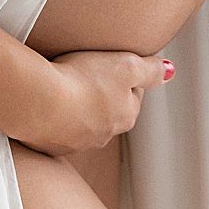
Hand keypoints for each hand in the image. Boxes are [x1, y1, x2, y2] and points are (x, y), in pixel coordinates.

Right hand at [12, 49, 174, 156]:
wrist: (38, 101)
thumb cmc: (84, 80)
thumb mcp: (127, 65)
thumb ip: (151, 69)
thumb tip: (170, 71)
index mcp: (126, 116)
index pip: (132, 93)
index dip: (122, 74)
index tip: (108, 62)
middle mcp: (104, 135)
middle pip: (107, 109)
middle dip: (99, 93)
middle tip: (83, 71)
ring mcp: (76, 143)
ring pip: (81, 121)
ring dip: (75, 106)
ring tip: (61, 84)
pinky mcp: (49, 145)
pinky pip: (55, 129)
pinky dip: (52, 116)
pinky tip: (44, 101)